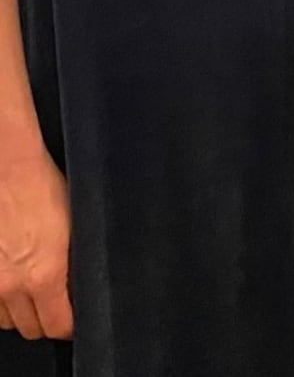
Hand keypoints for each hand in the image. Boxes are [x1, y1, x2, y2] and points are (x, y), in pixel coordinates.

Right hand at [0, 147, 71, 339]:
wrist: (9, 170)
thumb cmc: (44, 189)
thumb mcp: (75, 226)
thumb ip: (74, 262)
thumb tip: (80, 286)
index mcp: (44, 275)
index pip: (58, 326)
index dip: (71, 325)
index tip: (77, 318)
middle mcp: (13, 285)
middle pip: (31, 329)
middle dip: (47, 321)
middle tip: (58, 305)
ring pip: (7, 321)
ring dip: (22, 313)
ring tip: (35, 295)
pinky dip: (1, 302)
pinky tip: (13, 286)